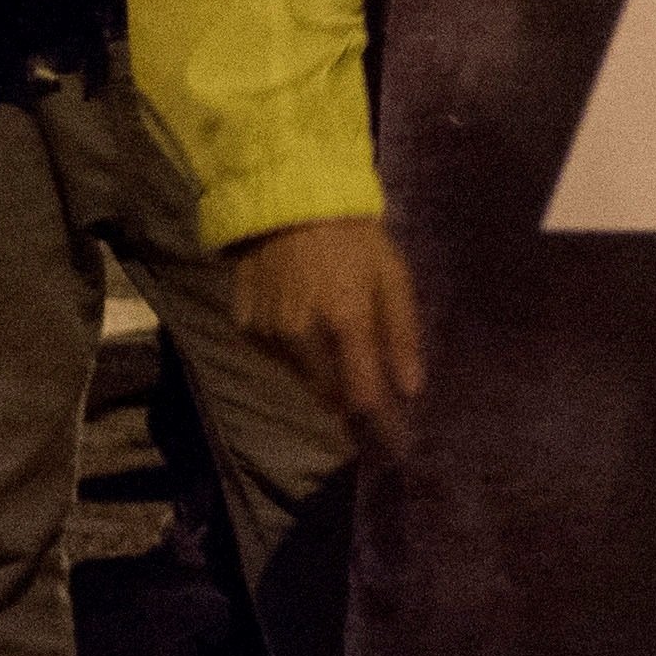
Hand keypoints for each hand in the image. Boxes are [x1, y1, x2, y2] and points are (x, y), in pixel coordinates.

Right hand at [234, 221, 423, 460]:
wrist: (288, 206)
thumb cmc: (354, 241)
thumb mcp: (393, 279)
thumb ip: (402, 336)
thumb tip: (410, 389)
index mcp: (345, 322)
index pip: (363, 396)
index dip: (381, 428)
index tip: (396, 449)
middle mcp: (300, 337)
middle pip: (329, 398)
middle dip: (354, 412)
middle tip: (379, 421)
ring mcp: (267, 335)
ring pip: (303, 382)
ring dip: (327, 384)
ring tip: (348, 371)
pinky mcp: (245, 330)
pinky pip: (280, 361)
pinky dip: (300, 360)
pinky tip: (312, 337)